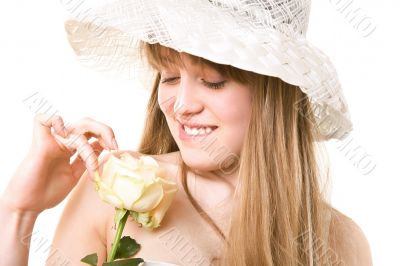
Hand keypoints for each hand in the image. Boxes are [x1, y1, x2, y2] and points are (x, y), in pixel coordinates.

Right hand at [1, 114, 118, 213]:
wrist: (29, 206)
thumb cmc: (48, 192)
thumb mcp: (76, 174)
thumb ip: (87, 160)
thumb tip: (103, 149)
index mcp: (71, 147)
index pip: (92, 132)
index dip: (107, 137)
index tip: (115, 150)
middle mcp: (62, 141)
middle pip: (87, 124)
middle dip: (104, 132)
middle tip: (113, 146)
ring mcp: (51, 141)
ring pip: (75, 127)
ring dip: (89, 146)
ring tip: (92, 165)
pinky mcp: (39, 144)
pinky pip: (43, 120)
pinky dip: (55, 121)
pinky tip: (64, 134)